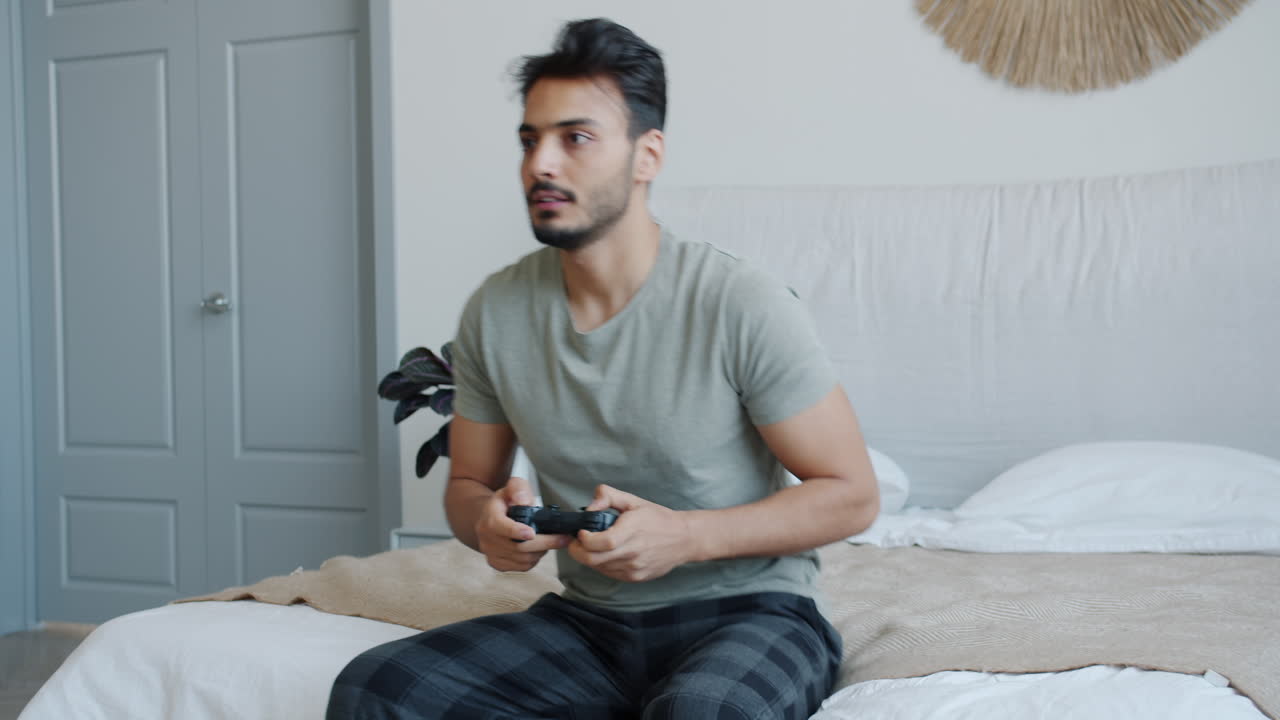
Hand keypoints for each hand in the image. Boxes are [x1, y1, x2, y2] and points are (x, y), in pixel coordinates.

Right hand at [474, 476, 568, 571]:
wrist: (489, 517)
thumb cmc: (504, 502)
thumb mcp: (511, 487)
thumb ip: (518, 488)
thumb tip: (523, 501)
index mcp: (489, 518)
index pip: (498, 526)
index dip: (516, 531)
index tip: (531, 533)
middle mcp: (487, 538)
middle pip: (517, 547)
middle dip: (543, 543)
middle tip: (562, 539)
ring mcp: (491, 553)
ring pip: (522, 559)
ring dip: (540, 552)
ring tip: (550, 541)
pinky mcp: (497, 564)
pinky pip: (521, 567)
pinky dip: (534, 560)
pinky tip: (538, 549)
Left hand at [568, 485, 695, 582]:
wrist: (684, 539)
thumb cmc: (658, 519)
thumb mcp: (633, 500)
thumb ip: (608, 496)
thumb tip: (589, 507)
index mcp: (633, 530)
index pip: (602, 542)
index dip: (584, 539)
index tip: (581, 532)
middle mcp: (633, 552)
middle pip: (594, 560)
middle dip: (577, 551)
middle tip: (576, 542)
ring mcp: (635, 568)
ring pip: (599, 568)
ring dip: (589, 558)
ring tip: (592, 546)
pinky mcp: (636, 577)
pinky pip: (610, 573)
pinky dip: (602, 565)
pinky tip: (607, 554)